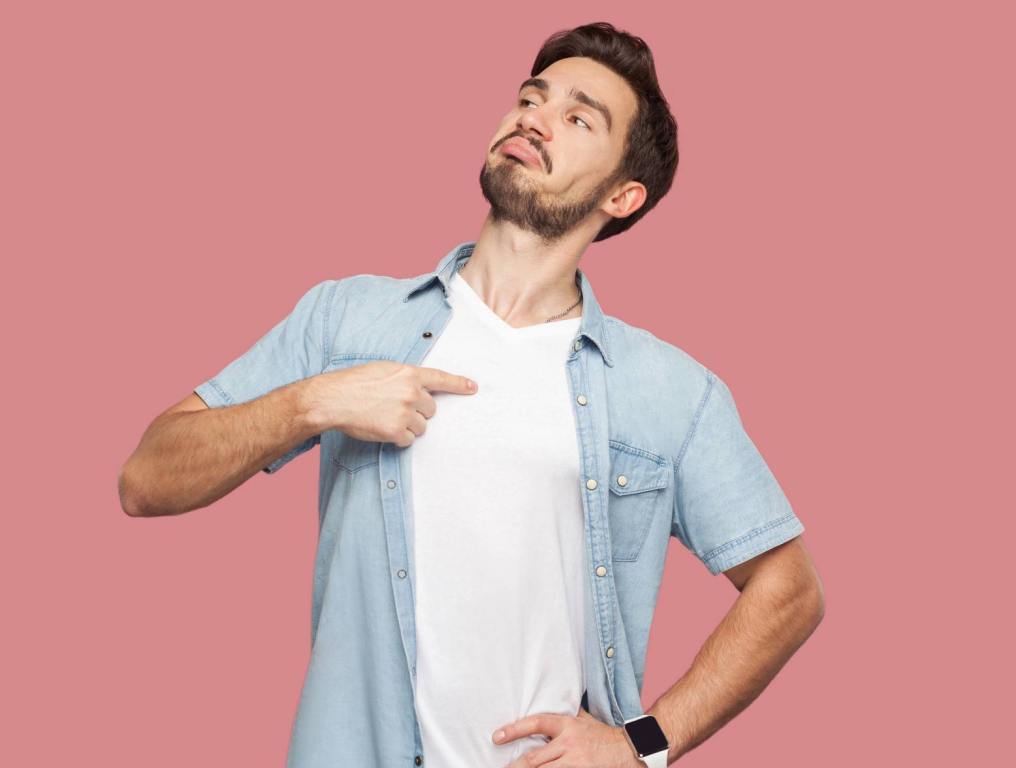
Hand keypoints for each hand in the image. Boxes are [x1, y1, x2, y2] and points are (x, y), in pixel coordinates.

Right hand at [306, 360, 476, 444]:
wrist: (334, 398)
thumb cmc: (354, 383)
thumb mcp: (383, 370)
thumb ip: (404, 378)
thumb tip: (417, 388)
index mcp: (409, 374)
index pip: (441, 379)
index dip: (459, 384)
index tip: (473, 388)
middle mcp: (412, 392)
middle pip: (431, 409)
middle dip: (418, 411)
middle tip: (395, 408)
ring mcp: (406, 412)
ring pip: (422, 427)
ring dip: (408, 426)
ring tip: (385, 417)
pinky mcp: (397, 431)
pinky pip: (409, 440)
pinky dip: (398, 438)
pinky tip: (382, 428)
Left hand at [494, 706, 643, 766]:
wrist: (628, 750)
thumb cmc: (602, 735)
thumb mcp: (584, 719)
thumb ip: (566, 713)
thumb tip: (549, 699)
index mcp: (567, 726)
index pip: (537, 723)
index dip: (515, 729)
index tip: (497, 736)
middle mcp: (569, 744)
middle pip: (534, 758)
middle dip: (515, 766)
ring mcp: (576, 762)